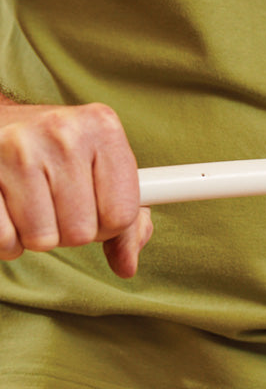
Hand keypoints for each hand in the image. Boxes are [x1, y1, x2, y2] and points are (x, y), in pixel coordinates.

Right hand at [0, 100, 151, 276]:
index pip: (122, 216)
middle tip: (54, 202)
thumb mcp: (105, 177)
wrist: (0, 122)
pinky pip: (4, 238)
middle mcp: (62, 131)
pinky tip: (7, 211)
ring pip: (42, 239)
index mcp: (102, 130)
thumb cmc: (60, 156)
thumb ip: (129, 226)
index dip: (108, 226)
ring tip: (29, 202)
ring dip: (35, 234)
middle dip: (69, 230)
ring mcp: (15, 145)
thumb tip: (126, 266)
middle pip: (82, 232)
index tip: (92, 205)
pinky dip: (7, 239)